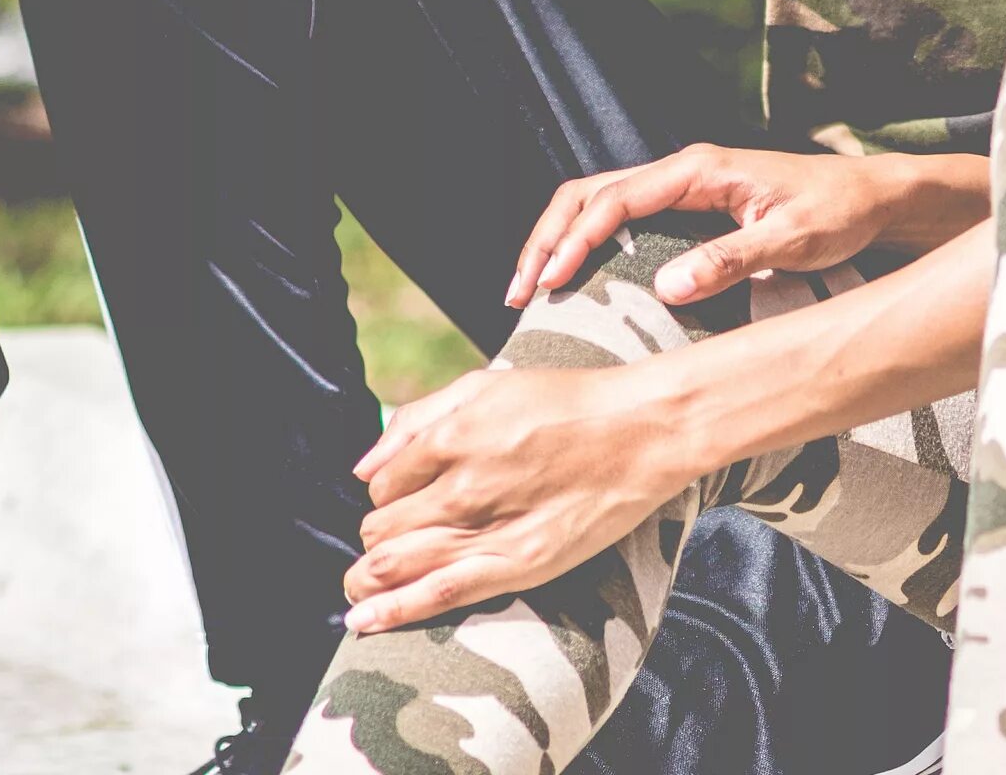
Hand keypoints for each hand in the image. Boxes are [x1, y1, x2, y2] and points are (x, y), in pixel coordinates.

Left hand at [341, 362, 689, 633]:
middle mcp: (462, 486)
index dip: (388, 493)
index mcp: (453, 437)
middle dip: (376, 536)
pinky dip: (393, 611)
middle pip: (382, 528)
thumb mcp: (488, 384)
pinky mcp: (518, 565)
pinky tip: (364, 621)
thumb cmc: (568, 402)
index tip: (408, 497)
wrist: (643, 430)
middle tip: (392, 537)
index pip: (383, 484)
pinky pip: (439, 595)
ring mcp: (488, 529)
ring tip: (362, 583)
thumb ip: (419, 418)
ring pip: (395, 565)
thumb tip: (363, 467)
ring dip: (367, 577)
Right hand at [508, 144, 901, 307]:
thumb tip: (667, 289)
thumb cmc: (839, 212)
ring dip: (561, 240)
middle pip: (590, 194)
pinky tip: (575, 282)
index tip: (548, 283)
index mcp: (700, 170)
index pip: (615, 199)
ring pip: (599, 203)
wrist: (873, 199)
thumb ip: (732, 261)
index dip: (576, 241)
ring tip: (530, 290)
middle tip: (518, 292)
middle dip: (548, 238)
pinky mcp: (689, 208)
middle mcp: (684, 172)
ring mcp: (683, 189)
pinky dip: (587, 244)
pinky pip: (622, 220)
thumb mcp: (793, 240)